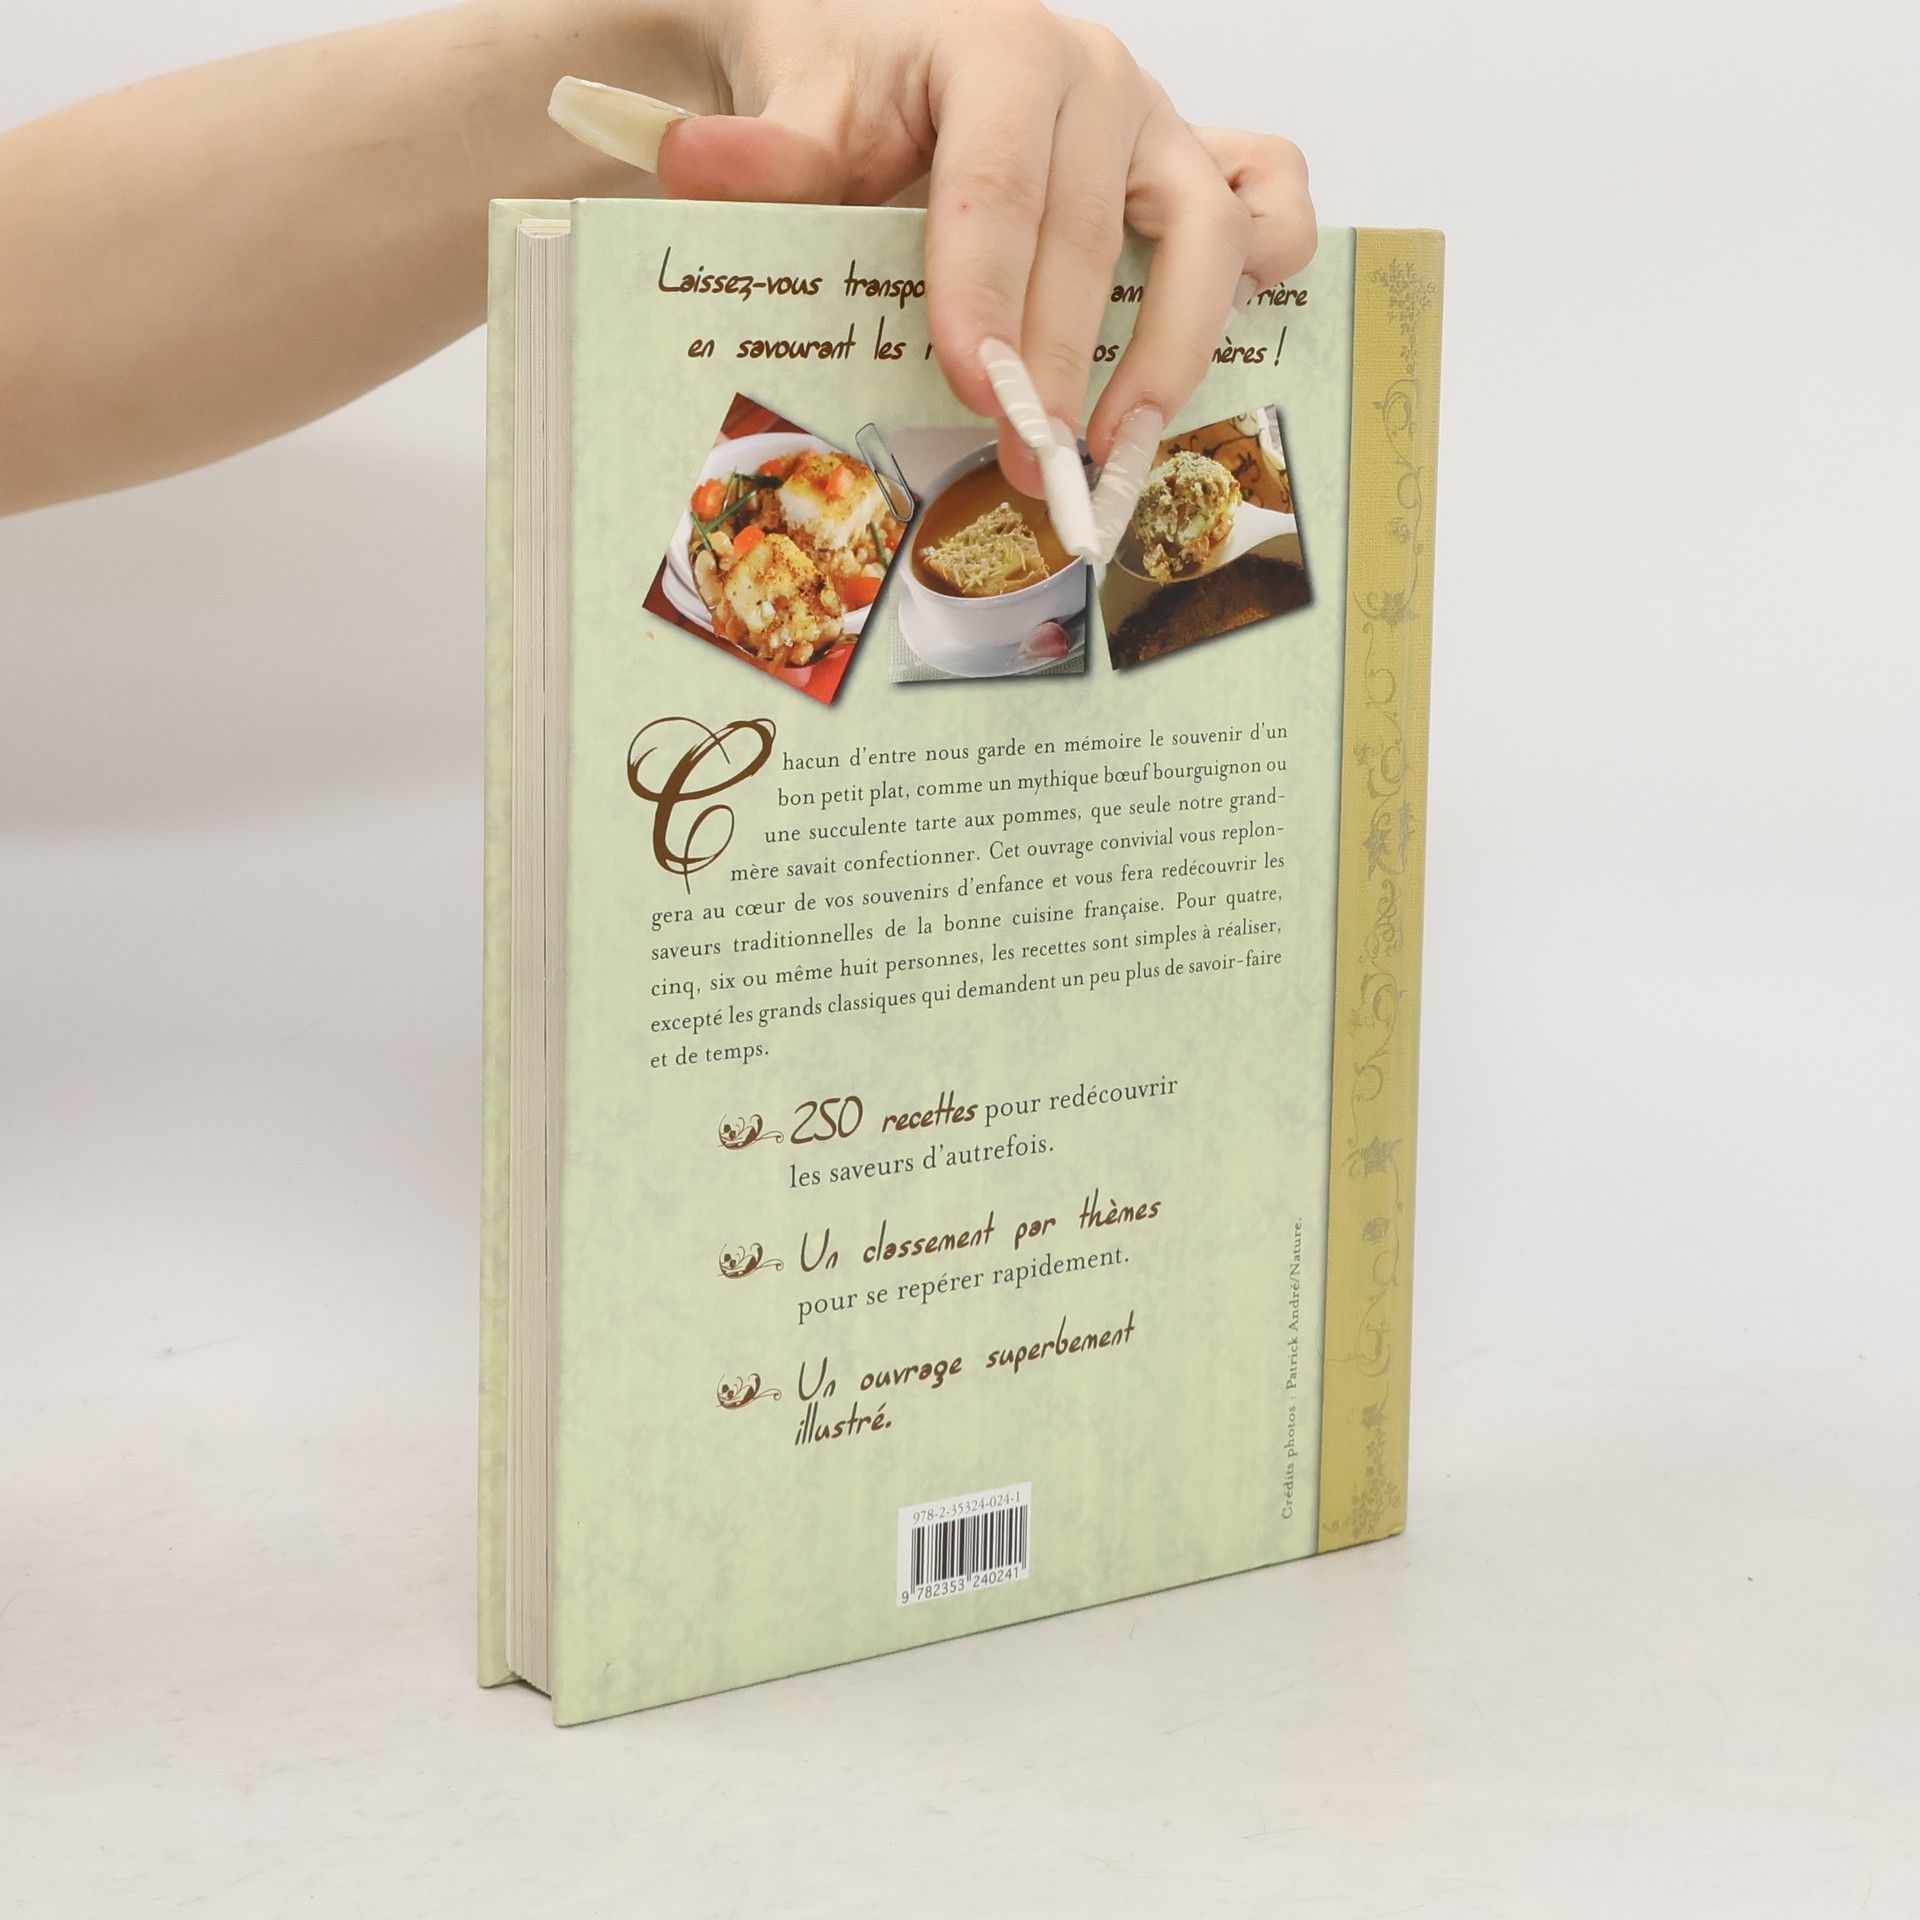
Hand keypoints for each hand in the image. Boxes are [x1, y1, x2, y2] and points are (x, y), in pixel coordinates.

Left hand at [655, 0, 1315, 493]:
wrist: (887, 49)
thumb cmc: (850, 84)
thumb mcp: (799, 106)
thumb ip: (766, 150)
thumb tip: (698, 165)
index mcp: (1001, 50)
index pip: (1002, 184)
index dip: (990, 293)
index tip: (974, 388)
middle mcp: (1098, 79)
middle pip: (1094, 236)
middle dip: (1061, 366)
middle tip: (1028, 469)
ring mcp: (1160, 123)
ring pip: (1209, 233)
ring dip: (1170, 353)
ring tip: (1117, 451)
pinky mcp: (1197, 163)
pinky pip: (1271, 200)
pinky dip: (1270, 267)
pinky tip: (1213, 356)